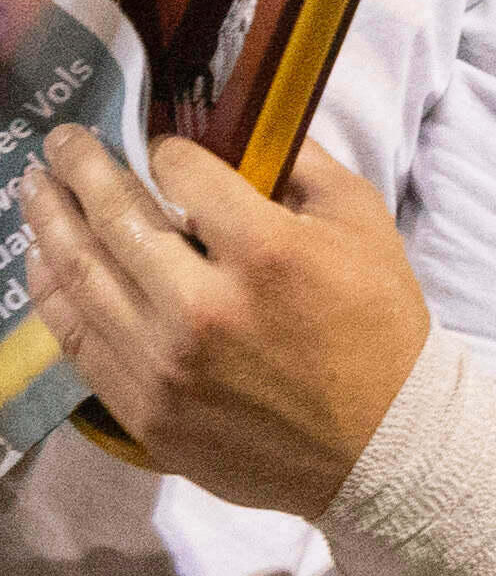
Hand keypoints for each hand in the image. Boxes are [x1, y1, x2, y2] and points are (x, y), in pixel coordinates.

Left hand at [17, 128, 437, 520]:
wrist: (381, 445)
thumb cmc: (379, 327)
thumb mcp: (367, 228)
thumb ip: (305, 168)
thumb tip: (242, 130)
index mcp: (266, 252)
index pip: (182, 174)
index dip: (165, 149)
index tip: (159, 145)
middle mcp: (202, 306)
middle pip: (114, 216)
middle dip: (79, 167)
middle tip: (60, 139)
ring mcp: (163, 363)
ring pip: (80, 276)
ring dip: (49, 221)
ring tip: (34, 188)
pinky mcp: (143, 408)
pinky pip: (76, 339)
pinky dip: (50, 291)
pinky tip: (42, 259)